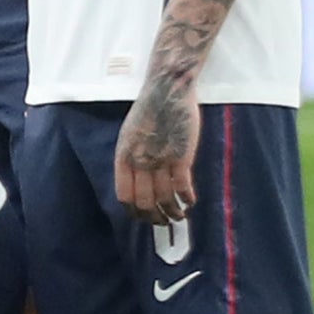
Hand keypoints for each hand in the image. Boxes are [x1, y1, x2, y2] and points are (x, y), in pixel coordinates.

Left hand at [115, 80, 199, 225]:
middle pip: (145, 202)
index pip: (124, 196)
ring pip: (166, 199)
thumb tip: (135, 184)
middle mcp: (140, 162)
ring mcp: (161, 160)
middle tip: (162, 223)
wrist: (167, 91)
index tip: (142, 217)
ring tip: (179, 216)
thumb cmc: (149, 111)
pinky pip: (183, 187)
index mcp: (123, 157)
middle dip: (154, 218)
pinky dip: (187, 199)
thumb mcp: (129, 136)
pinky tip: (190, 202)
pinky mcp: (181, 157)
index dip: (134, 211)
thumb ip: (131, 159)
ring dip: (173, 213)